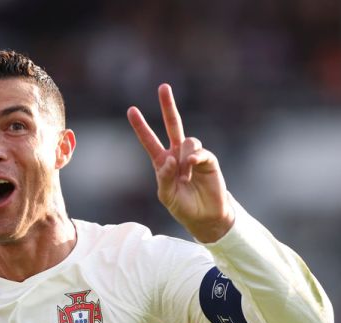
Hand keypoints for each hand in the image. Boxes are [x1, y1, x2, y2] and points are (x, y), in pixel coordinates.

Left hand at [127, 84, 233, 242]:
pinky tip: (193, 166)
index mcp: (162, 162)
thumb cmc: (183, 206)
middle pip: (172, 125)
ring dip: (184, 158)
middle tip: (163, 87)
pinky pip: (200, 152)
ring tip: (186, 177)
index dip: (141, 126)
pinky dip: (195, 158)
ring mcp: (193, 156)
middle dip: (168, 106)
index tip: (132, 110)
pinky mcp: (208, 160)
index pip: (149, 141)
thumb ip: (164, 178)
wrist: (206, 216)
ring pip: (187, 141)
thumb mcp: (166, 196)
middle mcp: (177, 155)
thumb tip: (170, 160)